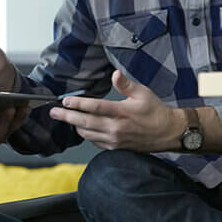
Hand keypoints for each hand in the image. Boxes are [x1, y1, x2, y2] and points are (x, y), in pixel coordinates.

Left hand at [48, 70, 183, 151]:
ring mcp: (115, 140)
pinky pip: (94, 141)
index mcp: (122, 113)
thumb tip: (115, 73)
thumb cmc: (156, 111)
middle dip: (66, 116)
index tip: (65, 100)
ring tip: (65, 117)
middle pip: (85, 122)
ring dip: (74, 125)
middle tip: (53, 112)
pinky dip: (86, 133)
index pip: (94, 107)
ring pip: (87, 133)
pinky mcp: (115, 147)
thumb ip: (126, 84)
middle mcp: (116, 128)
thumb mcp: (143, 93)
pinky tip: (82, 127)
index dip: (78, 103)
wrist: (168, 134)